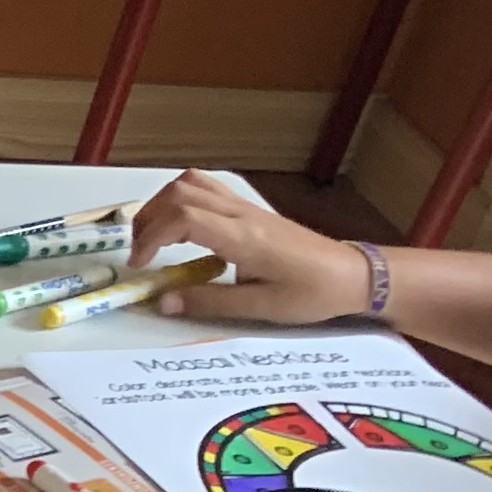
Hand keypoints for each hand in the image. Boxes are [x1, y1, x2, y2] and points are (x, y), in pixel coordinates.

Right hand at [131, 169, 370, 325]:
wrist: (352, 275)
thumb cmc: (311, 293)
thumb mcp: (261, 307)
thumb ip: (208, 302)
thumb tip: (163, 302)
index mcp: (244, 238)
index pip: (183, 218)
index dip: (151, 236)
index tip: (140, 264)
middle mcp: (241, 214)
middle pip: (180, 193)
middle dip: (148, 219)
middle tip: (141, 252)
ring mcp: (246, 207)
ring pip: (191, 183)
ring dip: (162, 205)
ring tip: (155, 237)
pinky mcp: (250, 209)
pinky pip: (206, 188)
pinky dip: (180, 200)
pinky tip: (180, 226)